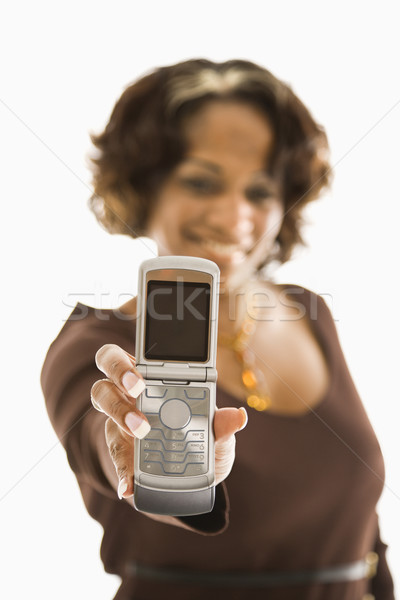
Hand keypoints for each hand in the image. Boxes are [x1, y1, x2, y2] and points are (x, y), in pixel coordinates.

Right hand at [91, 343, 247, 499]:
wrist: (190, 480)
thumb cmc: (199, 441)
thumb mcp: (215, 434)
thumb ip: (222, 425)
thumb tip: (238, 417)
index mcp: (154, 377)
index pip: (131, 356)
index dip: (126, 359)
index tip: (141, 373)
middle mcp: (130, 392)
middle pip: (107, 369)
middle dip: (119, 374)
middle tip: (137, 389)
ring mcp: (120, 419)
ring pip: (103, 401)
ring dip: (120, 413)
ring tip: (141, 432)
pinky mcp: (119, 449)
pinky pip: (114, 455)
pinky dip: (121, 471)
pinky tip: (128, 484)